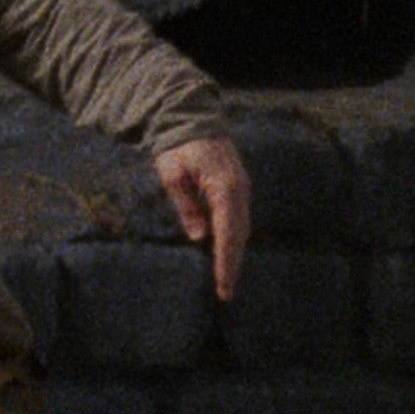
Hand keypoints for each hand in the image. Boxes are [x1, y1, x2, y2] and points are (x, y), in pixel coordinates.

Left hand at [152, 135, 249, 300]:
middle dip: (232, 265)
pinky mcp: (237, 190)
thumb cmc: (178, 146)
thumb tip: (199, 237)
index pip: (228, 231)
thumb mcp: (173, 174)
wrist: (191, 119)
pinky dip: (233, 242)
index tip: (222, 284)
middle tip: (226, 294)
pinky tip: (226, 258)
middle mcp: (240, 190)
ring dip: (234, 256)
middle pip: (239, 235)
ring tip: (227, 283)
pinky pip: (237, 222)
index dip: (225, 260)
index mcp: (225, 186)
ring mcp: (241, 190)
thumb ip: (186, 205)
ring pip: (241, 230)